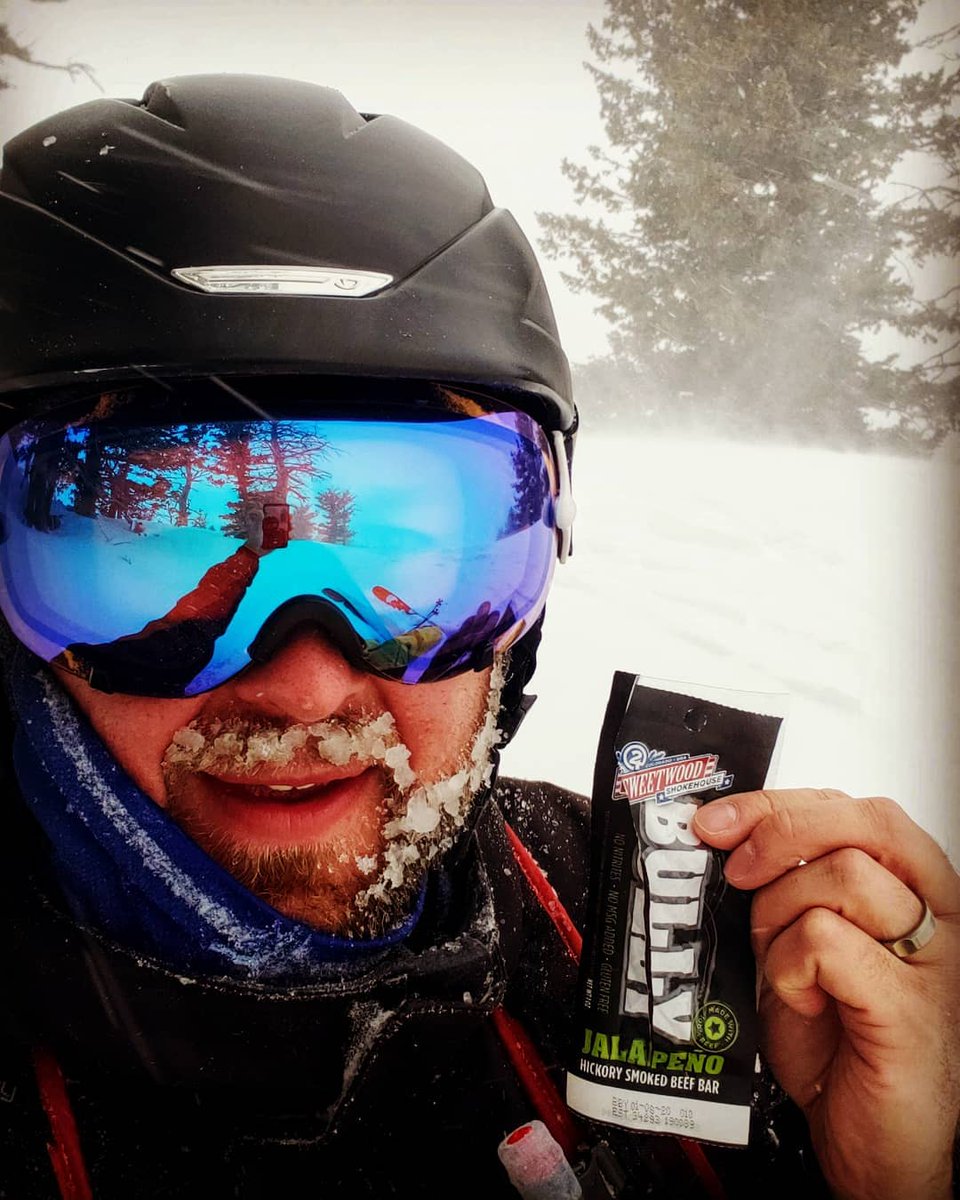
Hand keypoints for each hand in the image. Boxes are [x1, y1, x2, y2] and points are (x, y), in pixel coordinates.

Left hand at [693, 789, 959, 1199]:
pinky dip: (792, 965)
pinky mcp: (910, 1009)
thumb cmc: (839, 1044)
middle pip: (861, 822)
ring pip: (844, 876)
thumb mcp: (796, 945)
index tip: (716, 822)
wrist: (873, 1143)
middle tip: (735, 869)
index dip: (776, 803)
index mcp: (907, 888)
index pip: (851, 807)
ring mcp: (930, 961)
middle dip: (778, 832)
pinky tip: (802, 1000)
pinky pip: (830, 942)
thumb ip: (780, 889)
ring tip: (783, 964)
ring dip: (782, 913)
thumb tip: (720, 835)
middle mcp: (932, 914)